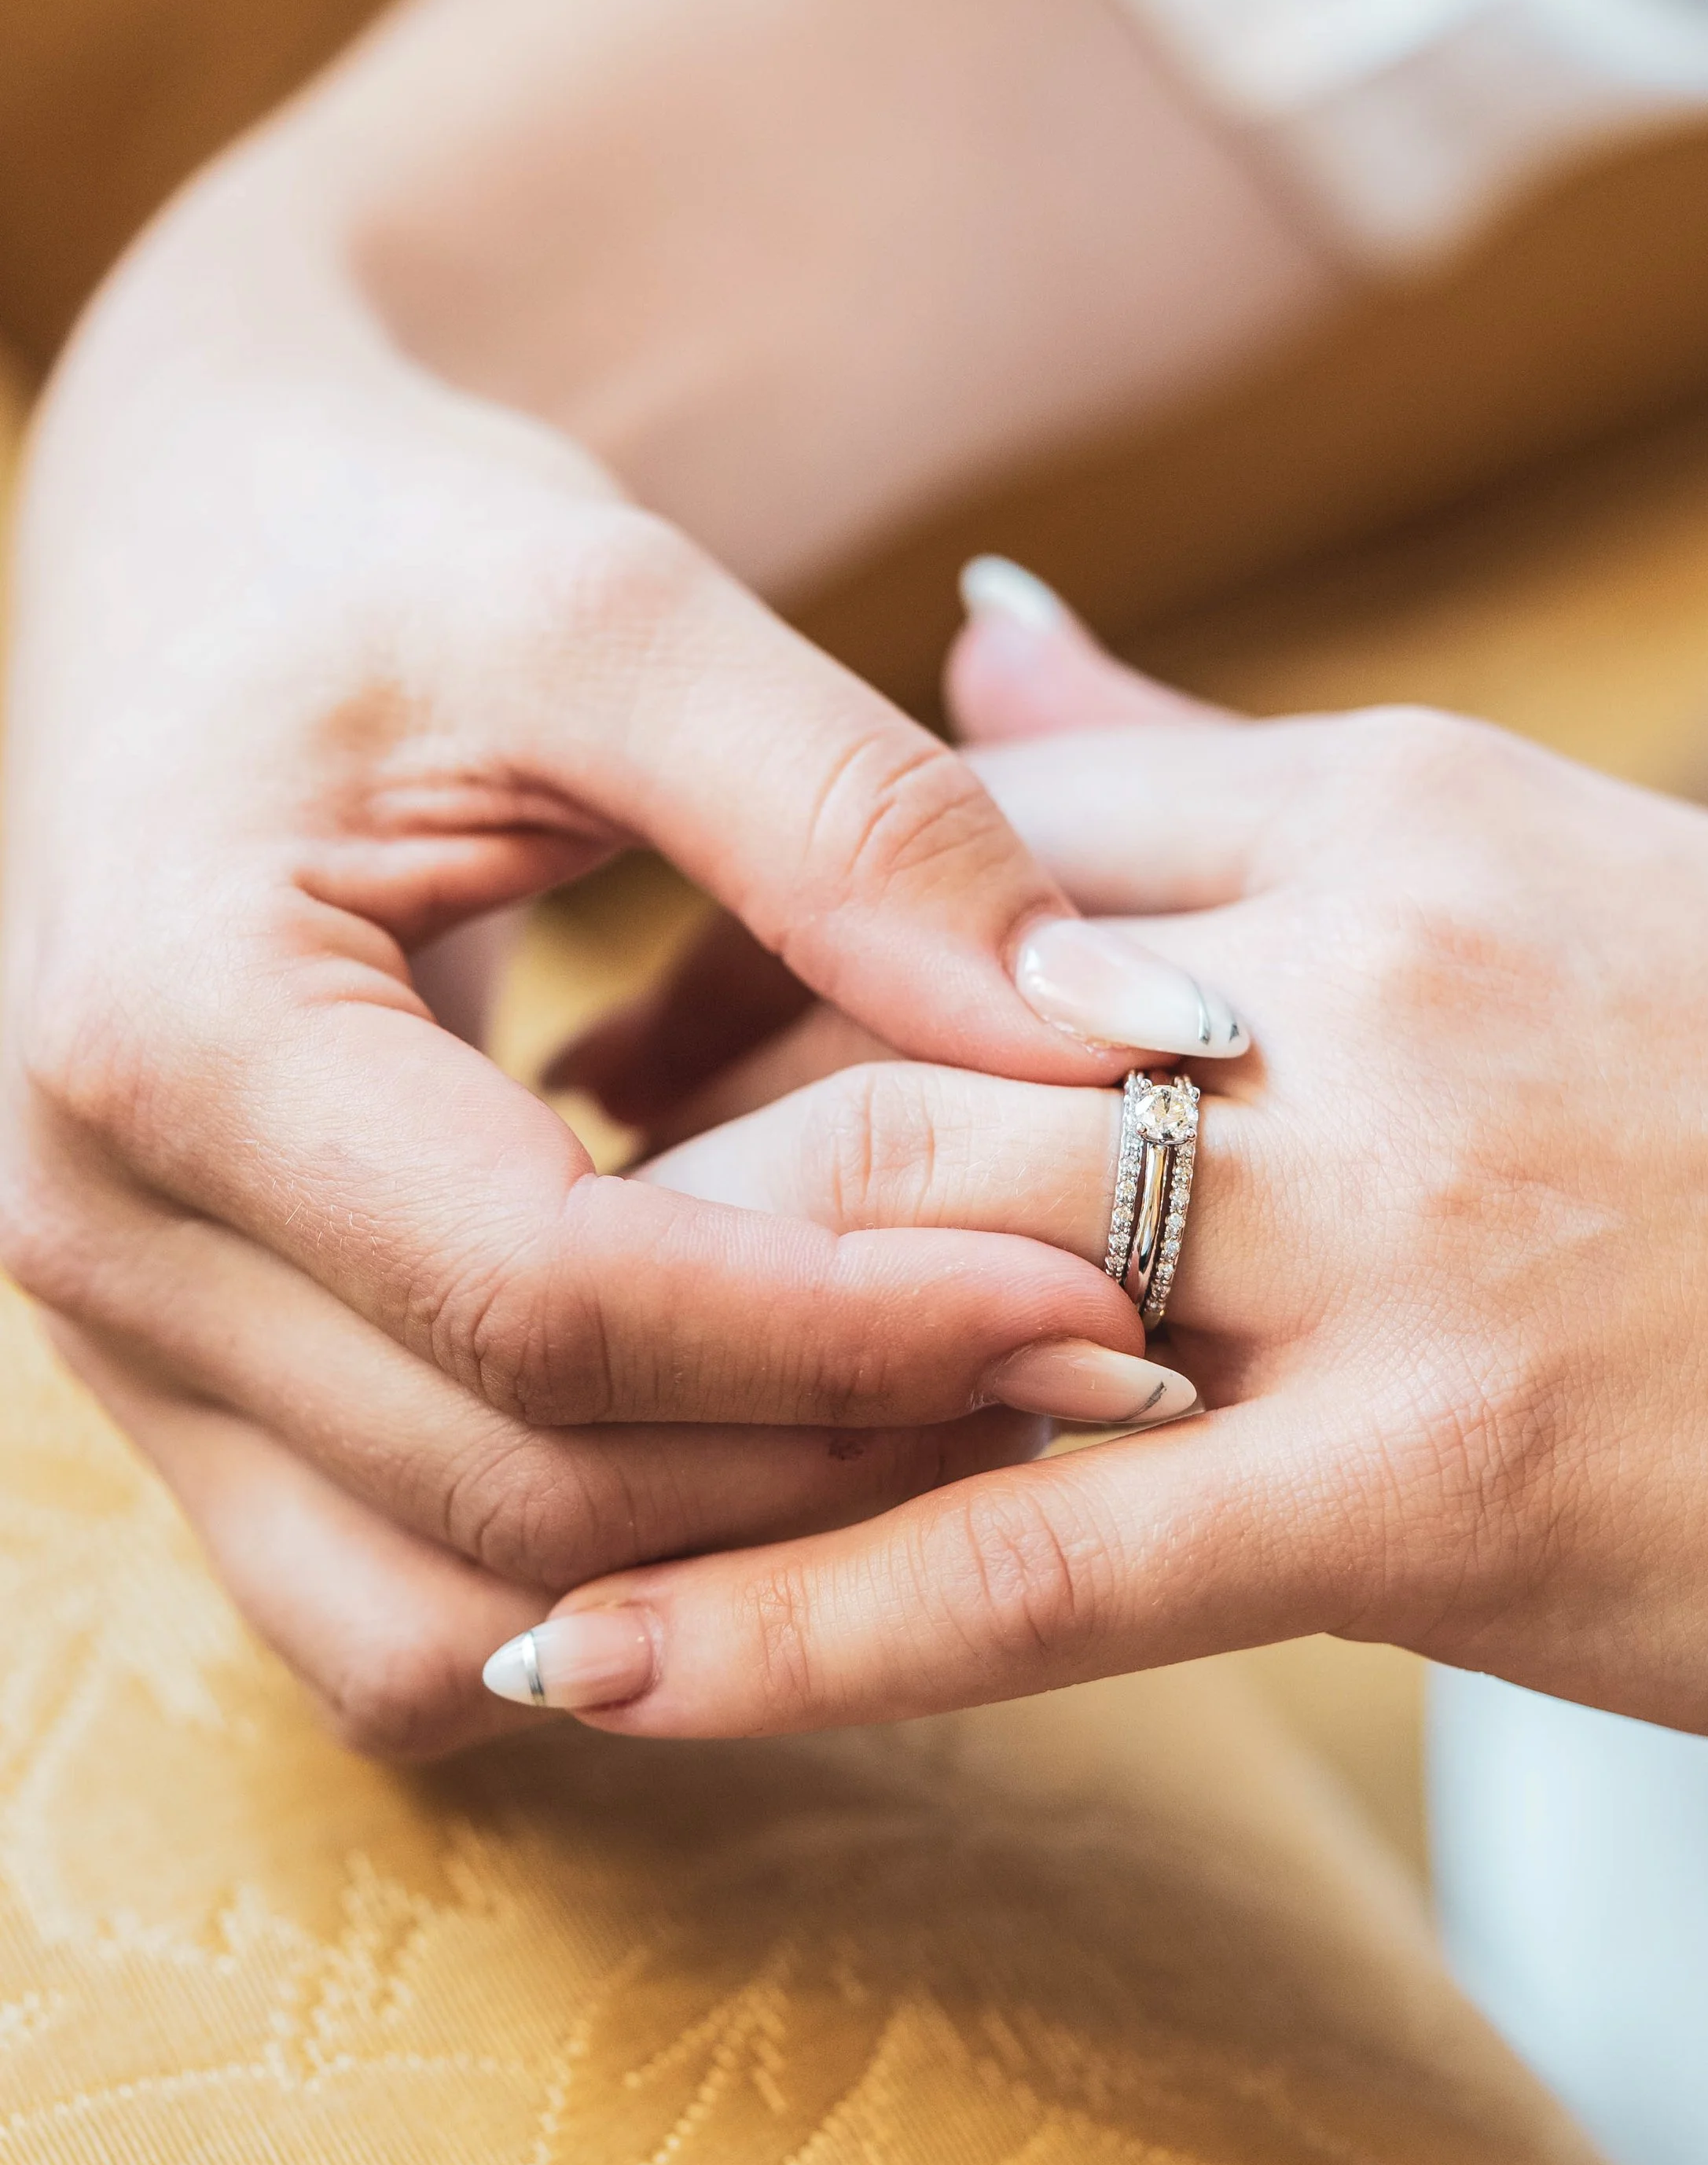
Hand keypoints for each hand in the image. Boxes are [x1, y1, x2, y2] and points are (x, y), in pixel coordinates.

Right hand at [0, 237, 1179, 1758]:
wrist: (183, 560)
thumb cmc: (377, 551)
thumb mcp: (612, 610)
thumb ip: (867, 821)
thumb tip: (1146, 1042)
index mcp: (174, 1029)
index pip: (552, 1300)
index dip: (854, 1332)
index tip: (1104, 1298)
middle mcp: (100, 1230)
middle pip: (515, 1491)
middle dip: (835, 1470)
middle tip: (1095, 1372)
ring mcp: (121, 1335)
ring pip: (448, 1613)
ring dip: (733, 1572)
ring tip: (967, 1423)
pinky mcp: (186, 1380)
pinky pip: (391, 1601)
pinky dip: (606, 1581)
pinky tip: (788, 1447)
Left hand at [500, 593, 1707, 1752]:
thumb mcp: (1537, 856)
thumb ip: (1230, 766)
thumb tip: (990, 632)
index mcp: (1384, 811)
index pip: (956, 830)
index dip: (744, 927)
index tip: (617, 1027)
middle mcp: (1365, 980)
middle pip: (890, 1018)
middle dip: (667, 1127)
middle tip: (508, 1219)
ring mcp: (1402, 1226)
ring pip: (924, 1250)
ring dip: (669, 1344)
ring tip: (482, 1418)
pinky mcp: (1442, 1477)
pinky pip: (1042, 1556)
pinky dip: (794, 1623)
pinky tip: (594, 1676)